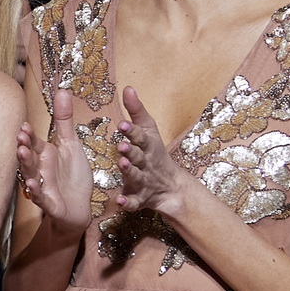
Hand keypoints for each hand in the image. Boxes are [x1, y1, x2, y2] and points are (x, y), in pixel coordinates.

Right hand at [15, 87, 94, 230]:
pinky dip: (35, 191)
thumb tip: (62, 91)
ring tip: (22, 153)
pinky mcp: (50, 203)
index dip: (29, 134)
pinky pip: (40, 197)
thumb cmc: (72, 176)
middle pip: (29, 156)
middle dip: (24, 146)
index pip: (34, 142)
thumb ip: (64, 120)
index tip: (24, 125)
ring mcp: (43, 186)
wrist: (79, 207)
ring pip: (30, 174)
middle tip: (20, 137)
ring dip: (26, 165)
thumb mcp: (71, 144)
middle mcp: (40, 169)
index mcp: (45, 154)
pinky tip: (32, 184)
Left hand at [113, 86, 187, 216]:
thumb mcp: (148, 131)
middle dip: (131, 150)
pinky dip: (127, 202)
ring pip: (136, 176)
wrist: (170, 186)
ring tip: (122, 164)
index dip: (132, 131)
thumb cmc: (154, 153)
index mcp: (147, 146)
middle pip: (139, 156)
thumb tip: (127, 87)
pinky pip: (133, 202)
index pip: (140, 136)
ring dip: (130, 171)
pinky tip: (119, 201)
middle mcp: (145, 163)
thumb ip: (136, 111)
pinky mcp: (139, 198)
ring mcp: (143, 181)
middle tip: (121, 145)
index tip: (122, 124)